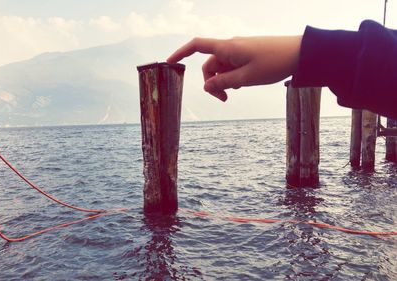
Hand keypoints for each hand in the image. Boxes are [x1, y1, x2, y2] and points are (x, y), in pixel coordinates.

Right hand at [166, 36, 301, 100]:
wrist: (300, 54)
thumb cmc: (274, 63)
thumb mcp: (246, 78)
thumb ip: (223, 83)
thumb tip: (206, 88)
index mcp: (227, 48)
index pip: (196, 46)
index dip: (180, 53)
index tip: (168, 62)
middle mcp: (230, 46)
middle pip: (209, 65)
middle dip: (212, 83)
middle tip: (225, 99)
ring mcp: (239, 50)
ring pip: (221, 68)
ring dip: (224, 81)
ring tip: (239, 90)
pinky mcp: (247, 54)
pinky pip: (232, 66)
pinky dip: (233, 77)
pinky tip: (245, 83)